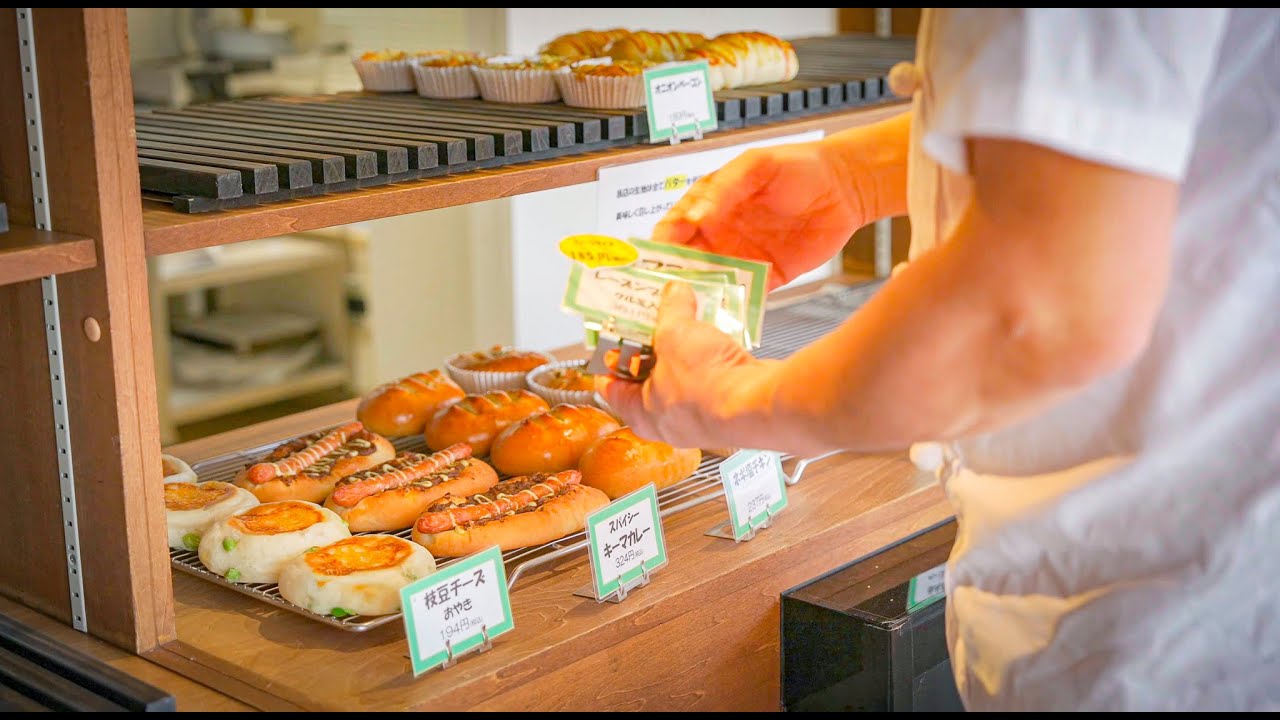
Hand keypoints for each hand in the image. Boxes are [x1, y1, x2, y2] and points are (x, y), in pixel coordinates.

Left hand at [596, 281, 775, 448]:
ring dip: (684, 352)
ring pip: (683, 379)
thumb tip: (674, 291)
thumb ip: (672, 309)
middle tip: (653, 321)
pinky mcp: (727, 410)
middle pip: (649, 378)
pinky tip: (715, 337)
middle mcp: (667, 422)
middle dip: (652, 347)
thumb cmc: (705, 383)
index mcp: (639, 412)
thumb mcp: (676, 332)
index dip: (608, 356)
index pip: (610, 384)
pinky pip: (711, 381)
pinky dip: (711, 361)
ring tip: (686, 324)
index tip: (612, 334)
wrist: (758, 403)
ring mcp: (699, 419)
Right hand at [652, 141, 864, 290]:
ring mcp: (742, 257)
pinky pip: (743, 296)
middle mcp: (721, 233)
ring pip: (709, 282)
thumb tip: (695, 214)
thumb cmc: (800, 166)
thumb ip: (724, 188)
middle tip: (667, 293)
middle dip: (673, 277)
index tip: (656, 259)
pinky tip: (726, 317)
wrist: (846, 186)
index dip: (661, 243)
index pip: (674, 226)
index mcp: (711, 204)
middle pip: (685, 260)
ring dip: (699, 296)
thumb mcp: (757, 166)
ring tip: (693, 311)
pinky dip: (733, 307)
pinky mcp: (767, 277)